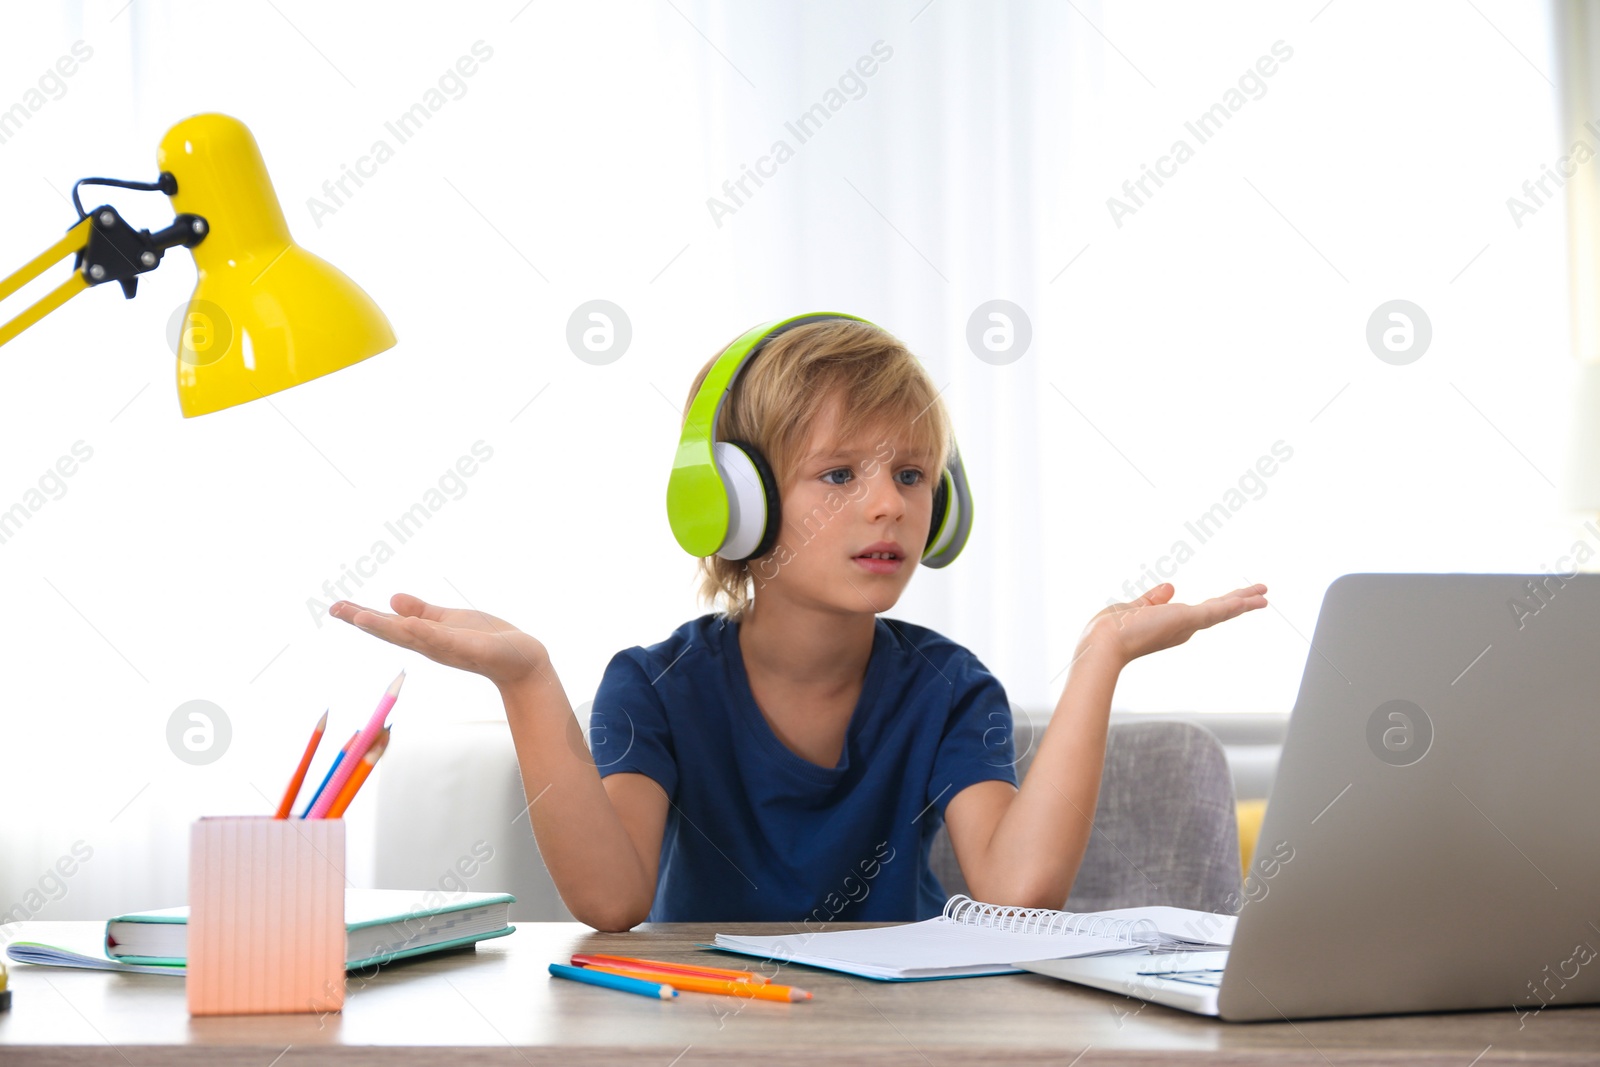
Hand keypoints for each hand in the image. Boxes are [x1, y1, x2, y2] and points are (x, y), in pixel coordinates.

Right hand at [328, 593, 550, 691]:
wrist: (519, 660)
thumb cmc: (485, 640)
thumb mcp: (447, 621)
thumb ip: (421, 612)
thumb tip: (392, 598)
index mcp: (424, 636)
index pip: (387, 624)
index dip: (361, 616)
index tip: (335, 607)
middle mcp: (430, 644)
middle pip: (390, 632)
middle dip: (362, 621)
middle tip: (334, 609)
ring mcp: (446, 647)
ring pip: (410, 636)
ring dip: (385, 627)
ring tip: (359, 616)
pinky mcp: (467, 647)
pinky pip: (442, 639)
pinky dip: (424, 631)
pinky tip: (408, 623)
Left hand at [1084, 582, 1267, 668]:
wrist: (1103, 644)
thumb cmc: (1110, 631)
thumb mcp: (1134, 607)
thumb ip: (1153, 599)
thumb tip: (1171, 587)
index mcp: (1169, 625)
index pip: (1199, 613)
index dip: (1217, 605)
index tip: (1233, 599)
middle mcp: (1181, 628)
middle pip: (1217, 612)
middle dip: (1239, 603)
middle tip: (1261, 596)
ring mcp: (1185, 626)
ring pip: (1222, 611)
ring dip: (1244, 602)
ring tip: (1265, 595)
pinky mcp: (1186, 620)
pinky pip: (1216, 611)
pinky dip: (1235, 605)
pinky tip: (1251, 599)